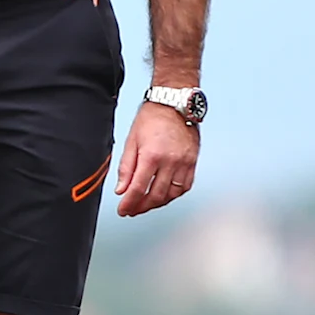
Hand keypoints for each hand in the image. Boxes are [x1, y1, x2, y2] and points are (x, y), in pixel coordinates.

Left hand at [113, 99, 198, 216]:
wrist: (174, 103)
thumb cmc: (152, 117)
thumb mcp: (132, 141)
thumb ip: (126, 168)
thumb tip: (121, 189)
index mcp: (152, 155)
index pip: (138, 189)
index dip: (129, 204)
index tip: (124, 210)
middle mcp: (170, 161)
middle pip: (156, 195)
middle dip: (142, 207)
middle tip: (133, 210)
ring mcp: (184, 162)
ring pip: (172, 194)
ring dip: (158, 203)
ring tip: (147, 203)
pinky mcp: (193, 162)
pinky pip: (185, 186)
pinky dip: (174, 195)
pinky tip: (164, 195)